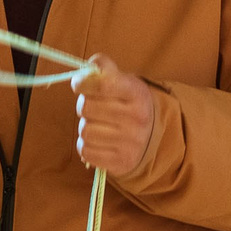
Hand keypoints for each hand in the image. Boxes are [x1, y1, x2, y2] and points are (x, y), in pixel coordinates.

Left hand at [72, 55, 156, 175]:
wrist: (151, 137)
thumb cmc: (129, 104)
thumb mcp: (124, 81)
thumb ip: (104, 69)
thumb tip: (87, 68)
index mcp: (137, 93)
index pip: (102, 84)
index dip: (83, 82)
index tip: (78, 85)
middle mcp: (137, 118)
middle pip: (86, 108)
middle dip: (84, 106)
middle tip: (92, 108)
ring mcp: (131, 142)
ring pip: (85, 131)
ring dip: (85, 127)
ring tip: (97, 125)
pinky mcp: (121, 162)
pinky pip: (85, 151)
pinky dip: (86, 146)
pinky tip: (98, 141)